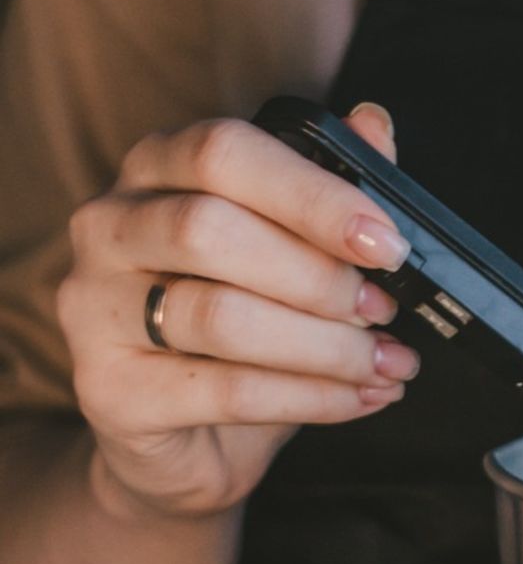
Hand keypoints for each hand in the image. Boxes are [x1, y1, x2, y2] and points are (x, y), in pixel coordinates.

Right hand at [58, 103, 419, 521]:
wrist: (189, 440)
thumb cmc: (244, 331)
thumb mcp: (290, 251)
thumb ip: (325, 187)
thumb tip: (373, 124)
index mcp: (156, 167)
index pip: (223, 153)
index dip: (312, 195)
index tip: (386, 242)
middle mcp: (109, 226)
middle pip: (208, 228)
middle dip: (317, 275)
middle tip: (384, 311)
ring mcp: (95, 308)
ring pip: (218, 315)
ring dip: (323, 345)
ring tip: (385, 363)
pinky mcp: (108, 389)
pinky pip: (223, 391)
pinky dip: (309, 396)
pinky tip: (358, 398)